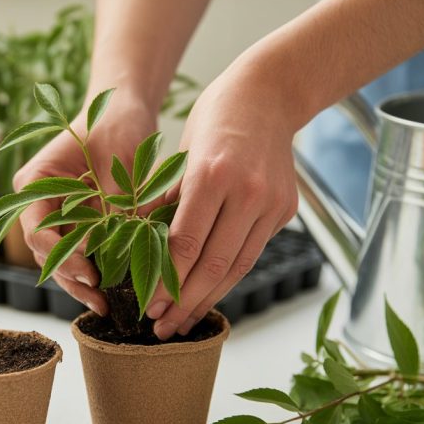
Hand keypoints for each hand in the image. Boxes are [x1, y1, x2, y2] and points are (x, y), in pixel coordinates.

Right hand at [13, 93, 156, 315]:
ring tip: (107, 305)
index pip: (37, 230)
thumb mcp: (117, 160)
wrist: (125, 107)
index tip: (91, 271)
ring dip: (82, 282)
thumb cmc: (116, 122)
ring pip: (61, 258)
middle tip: (100, 300)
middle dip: (72, 278)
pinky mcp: (79, 222)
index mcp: (34, 182)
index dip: (61, 256)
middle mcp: (39, 202)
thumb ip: (113, 204)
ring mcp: (57, 214)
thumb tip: (118, 248)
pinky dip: (96, 269)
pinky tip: (114, 290)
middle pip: (46, 252)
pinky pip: (81, 252)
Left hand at [146, 65, 298, 339]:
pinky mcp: (285, 210)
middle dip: (184, 303)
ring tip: (183, 322)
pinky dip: (229, 278)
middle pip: (213, 265)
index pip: (184, 243)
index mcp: (211, 174)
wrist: (269, 95)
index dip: (165, 281)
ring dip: (208, 300)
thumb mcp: (178, 154)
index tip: (146, 305)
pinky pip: (252, 253)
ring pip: (237, 267)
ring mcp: (271, 203)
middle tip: (162, 329)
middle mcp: (246, 192)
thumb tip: (138, 249)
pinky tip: (209, 294)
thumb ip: (163, 203)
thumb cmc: (214, 118)